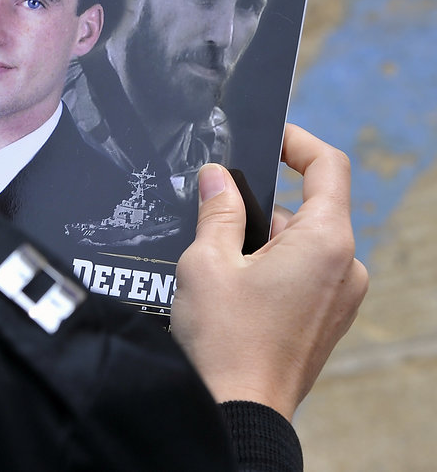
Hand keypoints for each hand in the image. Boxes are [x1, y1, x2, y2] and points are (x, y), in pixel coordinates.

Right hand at [171, 123, 368, 421]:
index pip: (328, 167)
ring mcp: (340, 297)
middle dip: (260, 205)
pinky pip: (304, 272)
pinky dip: (272, 266)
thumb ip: (218, 208)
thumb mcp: (207, 260)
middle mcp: (345, 267)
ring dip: (263, 240)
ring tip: (219, 266)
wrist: (238, 414)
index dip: (297, 142)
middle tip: (215, 218)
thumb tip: (217, 176)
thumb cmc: (225, 341)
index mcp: (325, 243)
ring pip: (301, 242)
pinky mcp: (327, 319)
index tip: (268, 139)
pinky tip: (235, 289)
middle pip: (307, 207)